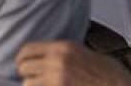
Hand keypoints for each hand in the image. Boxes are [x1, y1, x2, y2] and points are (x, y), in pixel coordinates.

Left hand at [15, 42, 130, 85]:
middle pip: (24, 67)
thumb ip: (65, 55)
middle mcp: (57, 63)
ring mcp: (57, 81)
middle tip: (32, 78)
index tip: (21, 64)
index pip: (28, 49)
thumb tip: (47, 58)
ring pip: (27, 84)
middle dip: (26, 74)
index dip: (22, 58)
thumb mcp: (85, 54)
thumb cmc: (108, 74)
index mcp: (63, 48)